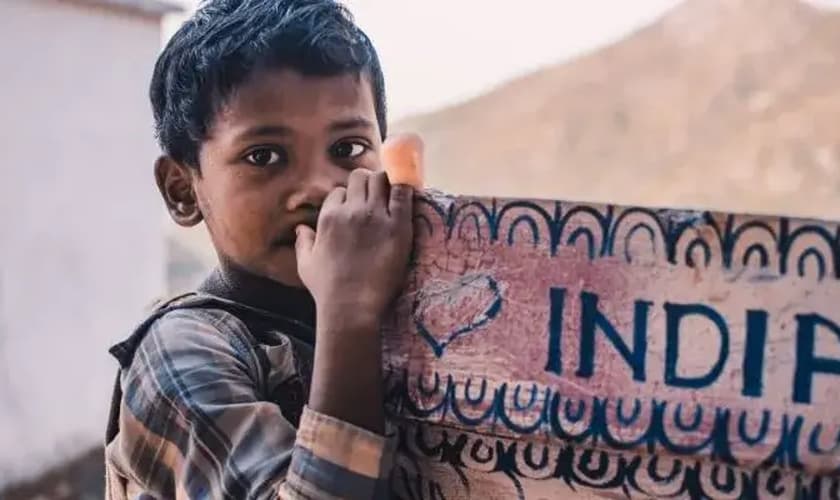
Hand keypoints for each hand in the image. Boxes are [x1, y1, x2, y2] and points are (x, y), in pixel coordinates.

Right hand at [295, 169, 413, 326]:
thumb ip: (303, 242)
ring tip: (391, 196)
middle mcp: (351, 210)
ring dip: (385, 184)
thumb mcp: (306, 264)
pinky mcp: (398, 225)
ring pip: (380, 179)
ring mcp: (376, 216)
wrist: (351, 306)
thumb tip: (301, 229)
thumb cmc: (327, 288)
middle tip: (375, 199)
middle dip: (366, 185)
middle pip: (360, 178)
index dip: (348, 198)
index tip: (355, 209)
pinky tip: (406, 193)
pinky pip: (402, 193)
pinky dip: (404, 188)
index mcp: (329, 217)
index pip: (339, 192)